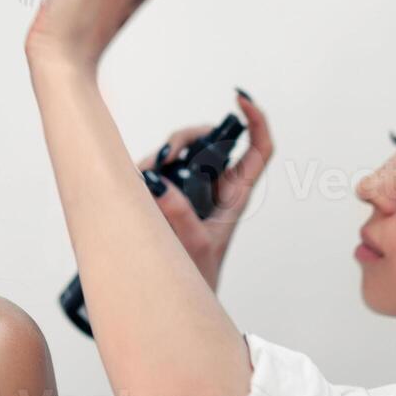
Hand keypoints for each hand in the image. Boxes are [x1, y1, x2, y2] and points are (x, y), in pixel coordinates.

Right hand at [135, 90, 274, 290]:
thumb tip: (158, 182)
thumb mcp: (194, 244)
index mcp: (235, 195)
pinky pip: (160, 170)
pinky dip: (147, 170)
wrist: (181, 297)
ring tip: (146, 175)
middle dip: (187, 137)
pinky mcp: (170, 194)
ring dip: (162, 156)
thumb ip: (179, 214)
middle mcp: (216, 186)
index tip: (239, 98)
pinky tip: (137, 182)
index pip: (258, 150)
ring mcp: (192, 189)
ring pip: (181, 153)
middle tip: (168, 154)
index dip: (255, 120)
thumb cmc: (199, 274)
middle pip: (210, 141)